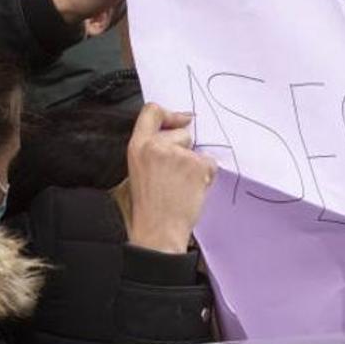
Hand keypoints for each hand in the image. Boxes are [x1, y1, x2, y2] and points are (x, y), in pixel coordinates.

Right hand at [126, 103, 216, 253]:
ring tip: (180, 186)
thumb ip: (149, 150)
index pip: (152, 111)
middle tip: (173, 175)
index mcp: (137, 146)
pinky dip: (205, 176)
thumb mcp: (134, 173)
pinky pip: (210, 163)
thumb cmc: (147, 209)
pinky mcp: (197, 165)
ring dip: (194, 165)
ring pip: (197, 149)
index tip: (180, 119)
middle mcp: (157, 145)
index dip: (169, 113)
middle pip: (182, 132)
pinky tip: (191, 191)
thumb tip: (170, 135)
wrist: (158, 232)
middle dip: (184, 149)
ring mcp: (179, 155)